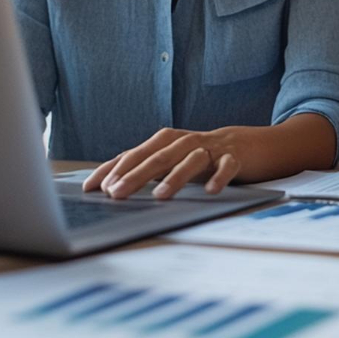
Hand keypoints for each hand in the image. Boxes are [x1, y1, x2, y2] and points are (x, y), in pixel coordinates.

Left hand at [83, 127, 241, 199]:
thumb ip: (144, 169)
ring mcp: (210, 148)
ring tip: (159, 196)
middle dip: (135, 175)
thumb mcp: (170, 159)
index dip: (113, 170)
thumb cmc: (200, 154)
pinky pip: (226, 167)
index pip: (134, 154)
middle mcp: (184, 141)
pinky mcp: (233, 158)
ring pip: (190, 160)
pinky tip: (211, 191)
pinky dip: (218, 177)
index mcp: (165, 141)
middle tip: (116, 193)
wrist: (245, 144)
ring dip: (175, 177)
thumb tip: (109, 187)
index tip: (93, 188)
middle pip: (157, 157)